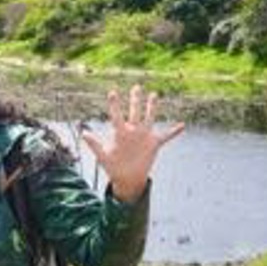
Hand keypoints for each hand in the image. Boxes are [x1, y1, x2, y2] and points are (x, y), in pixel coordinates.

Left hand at [84, 85, 184, 203]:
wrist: (127, 178)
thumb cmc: (113, 167)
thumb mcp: (103, 157)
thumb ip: (95, 145)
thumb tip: (84, 133)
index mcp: (120, 133)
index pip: (117, 115)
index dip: (115, 104)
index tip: (112, 92)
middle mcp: (133, 131)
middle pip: (135, 112)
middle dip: (136, 100)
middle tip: (136, 87)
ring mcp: (144, 136)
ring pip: (149, 118)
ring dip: (152, 108)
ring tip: (154, 95)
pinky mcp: (154, 144)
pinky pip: (166, 136)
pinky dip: (174, 132)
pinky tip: (182, 125)